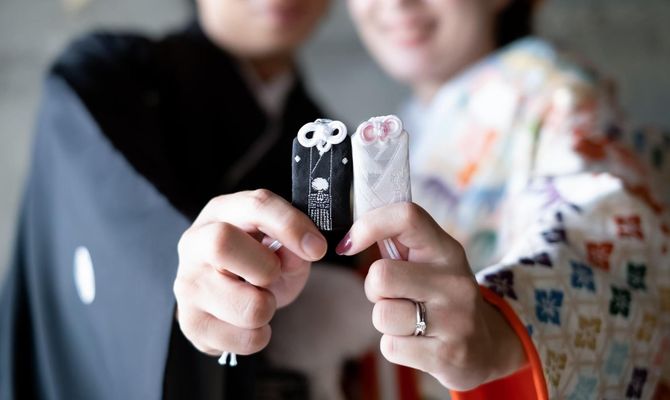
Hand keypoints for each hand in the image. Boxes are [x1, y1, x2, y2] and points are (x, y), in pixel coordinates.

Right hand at [174, 189, 326, 355]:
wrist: (228, 295)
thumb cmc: (257, 262)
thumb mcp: (283, 248)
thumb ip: (295, 247)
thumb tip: (305, 250)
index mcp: (223, 211)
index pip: (255, 206)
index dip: (290, 226)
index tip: (317, 249)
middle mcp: (195, 242)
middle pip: (222, 243)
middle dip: (265, 268)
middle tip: (272, 277)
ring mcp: (187, 283)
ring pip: (246, 305)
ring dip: (268, 307)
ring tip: (257, 299)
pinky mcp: (191, 323)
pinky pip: (245, 339)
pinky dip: (259, 335)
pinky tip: (246, 322)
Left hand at [336, 202, 526, 390]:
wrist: (486, 347)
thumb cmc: (441, 296)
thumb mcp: (432, 262)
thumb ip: (399, 240)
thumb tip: (355, 228)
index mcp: (447, 250)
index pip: (407, 217)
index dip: (369, 226)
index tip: (349, 245)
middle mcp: (454, 281)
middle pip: (381, 275)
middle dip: (374, 290)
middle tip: (392, 296)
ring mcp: (454, 319)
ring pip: (382, 315)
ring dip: (385, 321)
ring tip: (409, 321)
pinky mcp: (447, 355)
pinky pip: (391, 347)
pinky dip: (395, 346)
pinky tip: (417, 343)